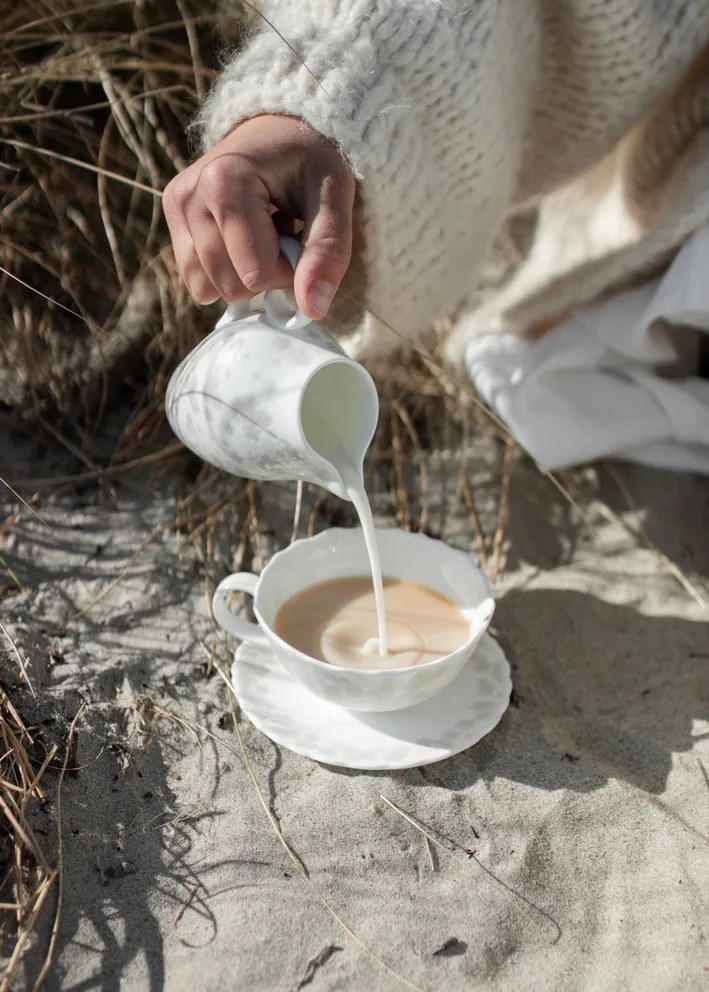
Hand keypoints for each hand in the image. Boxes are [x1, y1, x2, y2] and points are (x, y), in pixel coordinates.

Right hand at [163, 115, 355, 318]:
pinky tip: (242, 234)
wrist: (284, 125)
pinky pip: (196, 278)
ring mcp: (176, 205)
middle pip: (229, 285)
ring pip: (207, 288)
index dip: (288, 271)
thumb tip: (312, 309)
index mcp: (225, 181)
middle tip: (283, 231)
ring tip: (262, 229)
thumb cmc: (312, 159)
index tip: (300, 237)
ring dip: (244, 273)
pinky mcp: (172, 215)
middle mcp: (189, 193)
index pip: (256, 274)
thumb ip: (328, 252)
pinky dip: (225, 269)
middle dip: (265, 273)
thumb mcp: (335, 199)